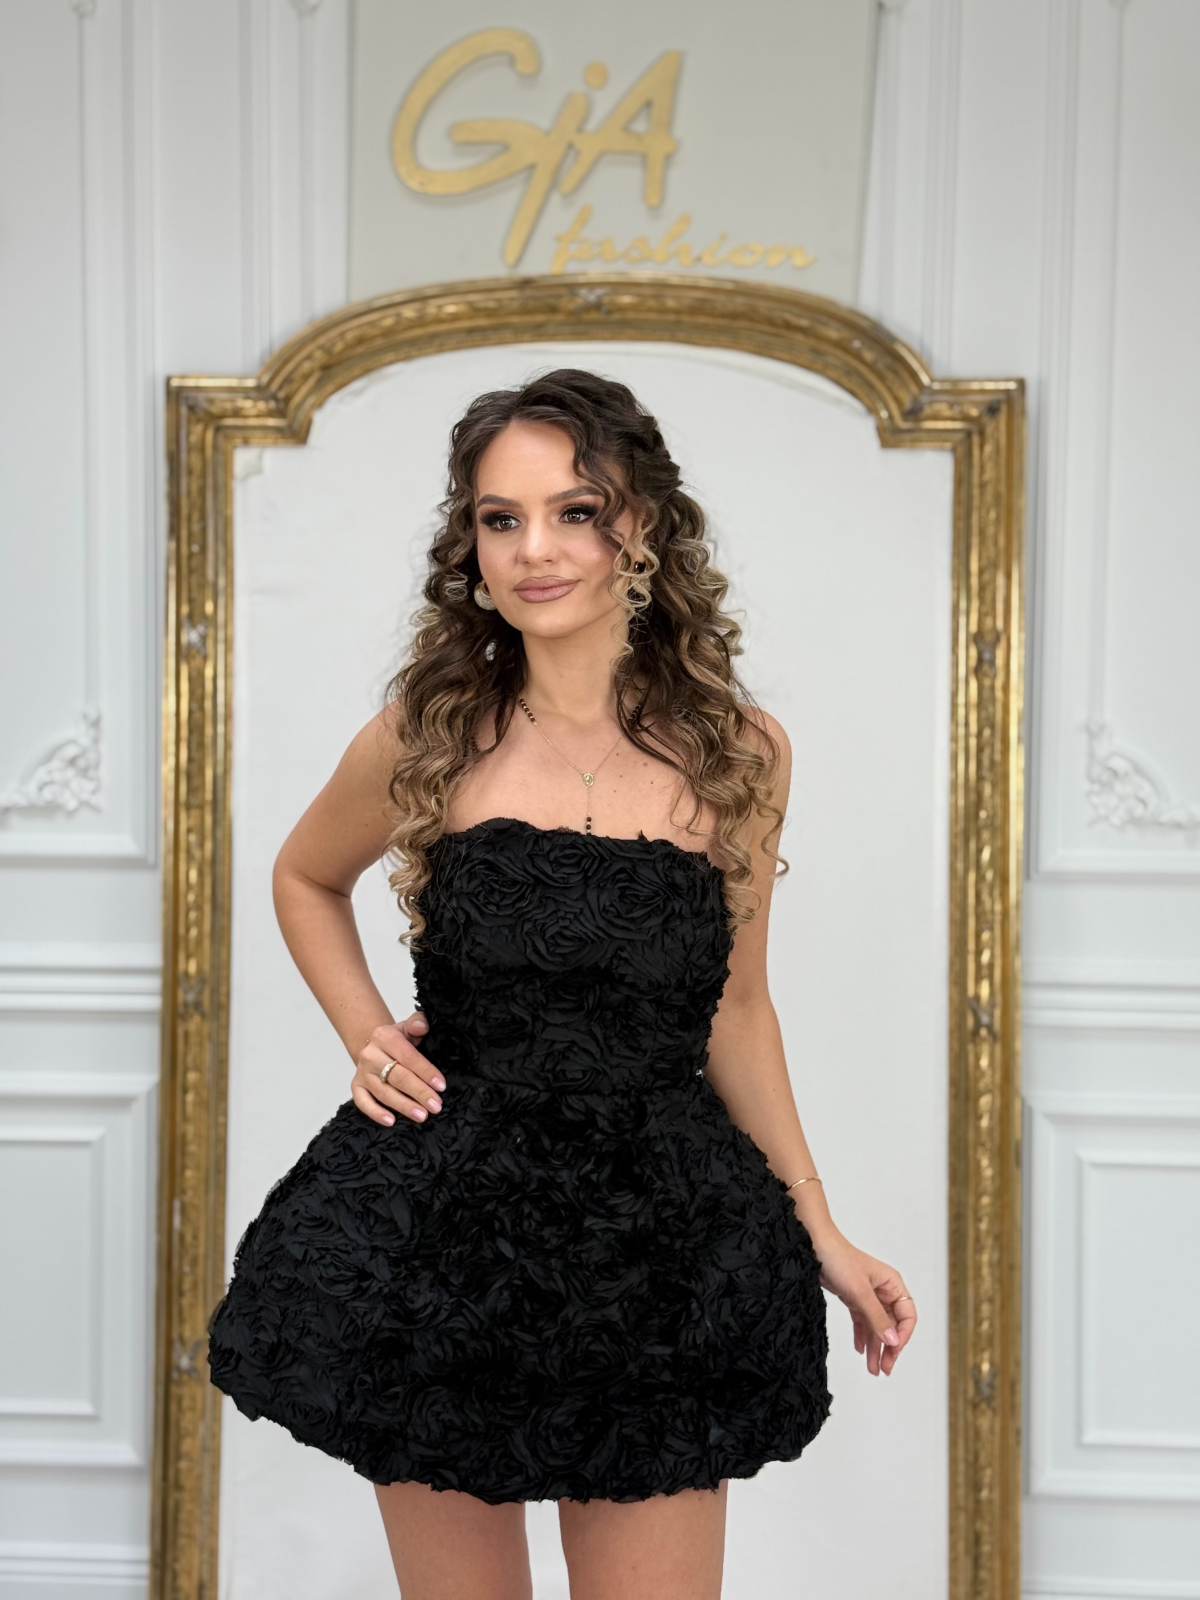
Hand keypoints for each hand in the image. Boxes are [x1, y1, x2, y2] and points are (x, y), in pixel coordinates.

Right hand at [351, 1010, 443, 1127]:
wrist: (376, 1045)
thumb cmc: (399, 1039)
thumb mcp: (409, 1026)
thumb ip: (418, 1022)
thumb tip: (422, 1027)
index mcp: (384, 1036)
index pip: (408, 1057)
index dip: (425, 1071)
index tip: (441, 1086)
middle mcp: (370, 1055)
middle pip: (397, 1077)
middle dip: (419, 1092)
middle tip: (435, 1106)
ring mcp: (362, 1072)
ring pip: (383, 1092)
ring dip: (403, 1106)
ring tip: (422, 1115)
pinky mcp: (356, 1086)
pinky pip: (362, 1102)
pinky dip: (375, 1113)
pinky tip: (391, 1121)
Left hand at [807, 1226, 916, 1376]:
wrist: (813, 1246)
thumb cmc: (839, 1260)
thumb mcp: (860, 1292)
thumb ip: (877, 1317)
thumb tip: (893, 1341)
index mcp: (892, 1284)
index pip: (907, 1316)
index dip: (902, 1336)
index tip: (893, 1352)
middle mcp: (884, 1291)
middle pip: (893, 1325)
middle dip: (889, 1348)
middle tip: (885, 1369)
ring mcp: (869, 1295)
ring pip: (877, 1327)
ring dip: (875, 1348)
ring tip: (873, 1369)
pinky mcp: (854, 1298)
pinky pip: (863, 1322)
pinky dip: (862, 1336)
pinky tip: (860, 1350)